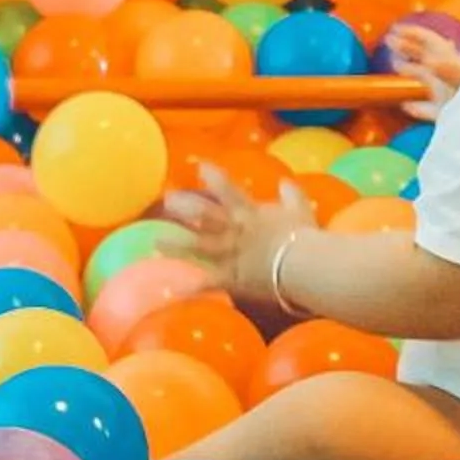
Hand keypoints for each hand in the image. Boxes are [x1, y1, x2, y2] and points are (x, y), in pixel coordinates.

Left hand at [161, 166, 320, 307]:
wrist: (302, 265)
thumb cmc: (303, 236)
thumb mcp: (300, 210)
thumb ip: (292, 195)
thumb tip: (286, 182)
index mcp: (249, 213)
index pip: (228, 190)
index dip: (213, 177)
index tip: (199, 167)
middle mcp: (233, 230)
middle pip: (204, 216)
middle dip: (185, 207)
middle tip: (167, 200)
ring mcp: (229, 254)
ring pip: (198, 247)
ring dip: (177, 245)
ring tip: (156, 242)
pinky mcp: (230, 277)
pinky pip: (207, 283)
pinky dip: (191, 288)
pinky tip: (173, 292)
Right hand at [384, 23, 459, 121]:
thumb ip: (448, 69)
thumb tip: (428, 61)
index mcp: (453, 63)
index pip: (429, 42)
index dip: (413, 33)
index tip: (394, 30)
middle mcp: (450, 76)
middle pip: (426, 57)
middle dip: (408, 48)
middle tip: (389, 42)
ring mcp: (449, 95)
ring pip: (427, 80)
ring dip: (411, 71)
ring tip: (396, 66)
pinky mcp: (448, 116)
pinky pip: (429, 110)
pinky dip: (416, 107)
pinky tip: (406, 106)